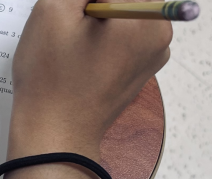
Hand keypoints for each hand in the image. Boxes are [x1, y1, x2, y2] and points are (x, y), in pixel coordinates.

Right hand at [4, 0, 171, 178]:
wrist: (55, 134)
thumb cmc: (51, 78)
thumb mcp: (54, 9)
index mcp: (147, 17)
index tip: (74, 10)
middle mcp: (160, 34)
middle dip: (92, 3)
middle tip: (68, 23)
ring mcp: (153, 54)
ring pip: (121, 12)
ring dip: (94, 17)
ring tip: (71, 43)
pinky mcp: (139, 68)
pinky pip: (122, 36)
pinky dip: (100, 36)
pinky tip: (78, 56)